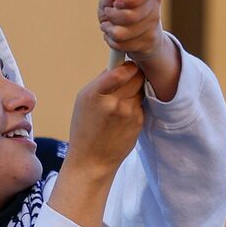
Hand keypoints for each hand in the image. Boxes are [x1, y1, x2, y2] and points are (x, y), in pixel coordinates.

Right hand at [52, 63, 146, 226]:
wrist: (92, 161)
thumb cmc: (85, 128)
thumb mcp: (84, 100)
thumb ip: (102, 82)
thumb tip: (121, 66)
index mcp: (95, 94)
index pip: (121, 71)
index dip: (127, 66)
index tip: (126, 65)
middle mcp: (114, 103)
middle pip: (136, 76)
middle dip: (134, 75)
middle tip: (127, 79)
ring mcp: (129, 114)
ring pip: (140, 89)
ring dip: (135, 90)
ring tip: (122, 101)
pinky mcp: (138, 123)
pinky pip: (141, 104)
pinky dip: (135, 105)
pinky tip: (124, 116)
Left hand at [97, 0, 181, 98]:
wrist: (143, 44)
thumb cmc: (123, 19)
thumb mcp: (113, 4)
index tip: (118, 2)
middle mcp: (155, 8)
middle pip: (130, 13)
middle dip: (113, 17)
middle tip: (106, 17)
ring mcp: (154, 28)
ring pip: (124, 31)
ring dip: (111, 31)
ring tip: (109, 29)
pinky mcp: (148, 46)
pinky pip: (124, 45)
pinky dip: (114, 43)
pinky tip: (114, 41)